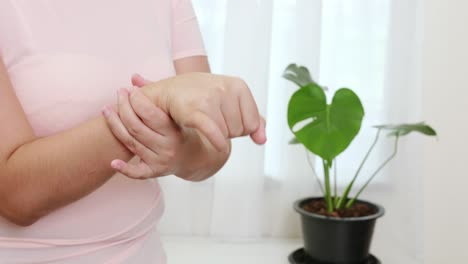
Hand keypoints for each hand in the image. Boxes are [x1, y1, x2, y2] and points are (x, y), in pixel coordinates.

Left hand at [102, 85, 183, 178]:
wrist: (197, 157)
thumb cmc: (184, 129)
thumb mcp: (176, 113)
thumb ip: (156, 95)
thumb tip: (133, 77)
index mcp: (174, 131)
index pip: (150, 114)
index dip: (136, 100)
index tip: (130, 90)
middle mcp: (167, 148)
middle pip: (135, 127)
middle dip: (123, 108)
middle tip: (118, 94)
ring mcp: (160, 161)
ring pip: (130, 143)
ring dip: (114, 125)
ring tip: (107, 109)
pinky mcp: (154, 172)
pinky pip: (137, 173)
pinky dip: (124, 168)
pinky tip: (113, 161)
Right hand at [140, 73, 266, 152]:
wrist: (169, 91)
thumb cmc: (201, 97)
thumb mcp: (231, 102)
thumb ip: (252, 120)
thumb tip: (262, 140)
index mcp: (238, 85)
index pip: (253, 123)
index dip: (240, 128)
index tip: (225, 120)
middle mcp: (225, 88)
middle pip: (239, 130)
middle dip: (227, 131)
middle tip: (211, 120)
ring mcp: (209, 98)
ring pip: (226, 134)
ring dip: (215, 135)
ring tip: (203, 122)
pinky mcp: (193, 110)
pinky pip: (214, 132)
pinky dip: (218, 142)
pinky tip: (218, 146)